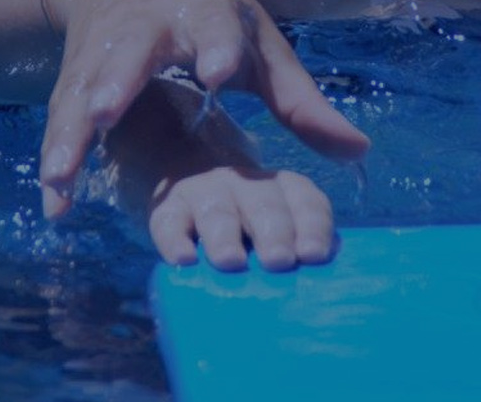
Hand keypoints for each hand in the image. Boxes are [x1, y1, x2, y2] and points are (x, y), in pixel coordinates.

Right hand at [38, 0, 369, 217]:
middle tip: (107, 110)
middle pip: (129, 52)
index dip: (216, 49)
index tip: (220, 74)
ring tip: (61, 173)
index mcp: (202, 10)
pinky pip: (61, 115)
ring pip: (82, 88)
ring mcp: (101, 50)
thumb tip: (358, 152)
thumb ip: (301, 102)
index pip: (214, 28)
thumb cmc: (211, 17)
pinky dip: (55, 154)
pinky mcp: (73, 76)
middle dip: (116, 79)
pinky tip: (55, 199)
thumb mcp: (259, 46)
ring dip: (72, 130)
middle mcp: (145, 25)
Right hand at [149, 166, 335, 271]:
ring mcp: (205, 192)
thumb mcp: (275, 233)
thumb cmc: (248, 233)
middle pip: (264, 204)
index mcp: (281, 188)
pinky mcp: (168, 208)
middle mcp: (246, 184)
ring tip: (231, 262)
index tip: (313, 255)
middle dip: (274, 232)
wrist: (194, 197)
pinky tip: (183, 260)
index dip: (312, 226)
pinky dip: (175, 240)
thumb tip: (311, 296)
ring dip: (225, 237)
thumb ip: (293, 253)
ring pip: (217, 211)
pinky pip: (170, 223)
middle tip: (278, 261)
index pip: (304, 200)